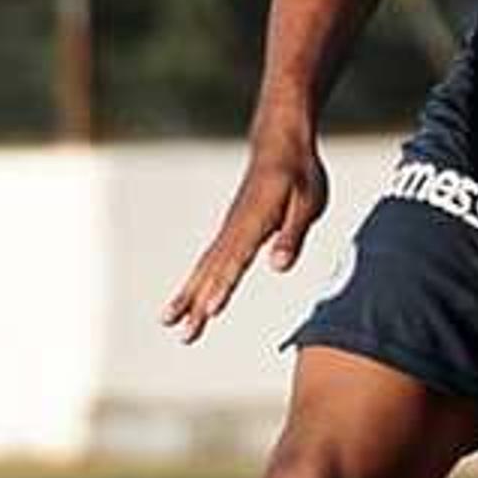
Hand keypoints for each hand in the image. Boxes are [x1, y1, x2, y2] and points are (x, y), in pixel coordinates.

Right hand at [163, 131, 328, 343]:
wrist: (279, 143)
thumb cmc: (298, 173)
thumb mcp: (307, 201)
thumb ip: (292, 234)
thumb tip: (279, 266)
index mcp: (255, 222)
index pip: (236, 261)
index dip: (224, 287)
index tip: (210, 311)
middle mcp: (234, 229)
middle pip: (212, 271)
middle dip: (197, 304)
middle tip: (184, 333)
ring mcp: (228, 230)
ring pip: (205, 268)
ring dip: (188, 297)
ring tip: (170, 323)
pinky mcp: (229, 231)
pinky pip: (209, 261)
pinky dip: (196, 282)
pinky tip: (189, 301)